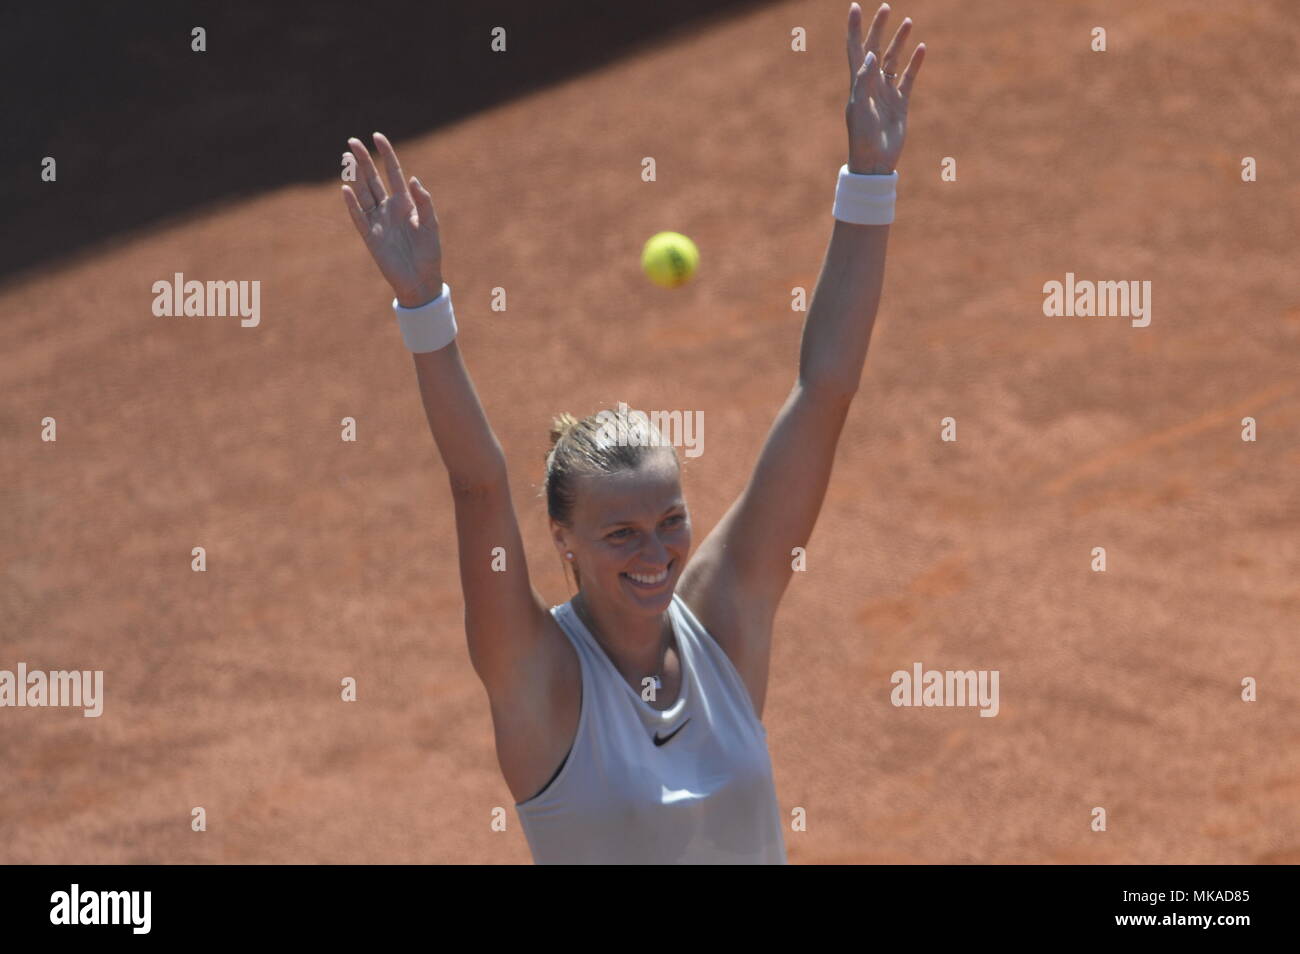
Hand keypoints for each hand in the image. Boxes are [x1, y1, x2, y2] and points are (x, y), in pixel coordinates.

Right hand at [341, 132, 443, 307]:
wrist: (421, 280)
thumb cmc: (429, 253)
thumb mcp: (431, 225)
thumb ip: (424, 202)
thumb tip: (412, 179)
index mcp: (405, 203)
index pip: (393, 172)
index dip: (386, 154)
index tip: (377, 136)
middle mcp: (389, 208)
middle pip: (373, 179)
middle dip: (364, 160)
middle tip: (352, 141)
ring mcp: (378, 221)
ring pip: (363, 193)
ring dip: (355, 176)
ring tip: (347, 158)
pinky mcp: (370, 237)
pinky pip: (359, 217)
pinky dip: (352, 204)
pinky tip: (346, 189)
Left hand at [845, 3, 924, 174]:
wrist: (875, 163)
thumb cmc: (862, 138)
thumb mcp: (860, 108)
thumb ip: (864, 81)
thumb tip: (870, 55)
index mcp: (858, 84)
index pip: (855, 49)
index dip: (854, 29)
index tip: (854, 7)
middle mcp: (871, 84)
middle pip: (875, 49)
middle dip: (879, 28)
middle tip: (886, 8)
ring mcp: (887, 92)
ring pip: (893, 61)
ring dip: (899, 41)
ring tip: (907, 22)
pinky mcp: (900, 103)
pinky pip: (909, 78)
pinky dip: (915, 63)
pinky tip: (921, 48)